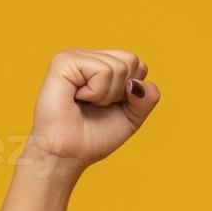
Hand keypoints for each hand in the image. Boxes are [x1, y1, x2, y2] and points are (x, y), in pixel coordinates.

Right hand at [25, 47, 159, 172]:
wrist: (68, 154)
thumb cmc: (93, 137)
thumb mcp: (131, 117)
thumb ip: (147, 98)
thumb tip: (140, 83)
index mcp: (101, 64)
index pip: (137, 64)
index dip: (132, 92)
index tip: (110, 106)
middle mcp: (87, 56)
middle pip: (131, 60)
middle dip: (121, 92)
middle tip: (96, 105)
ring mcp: (75, 56)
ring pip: (119, 67)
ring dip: (107, 96)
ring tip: (86, 103)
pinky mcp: (64, 61)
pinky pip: (102, 71)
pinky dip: (97, 93)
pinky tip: (78, 98)